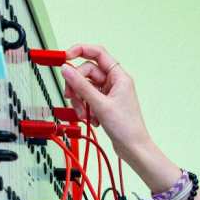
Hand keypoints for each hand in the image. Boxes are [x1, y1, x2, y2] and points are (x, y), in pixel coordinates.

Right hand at [61, 44, 152, 163]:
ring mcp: (109, 94)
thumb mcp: (100, 105)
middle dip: (77, 86)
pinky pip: (88, 99)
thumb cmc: (127, 128)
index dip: (80, 50)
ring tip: (85, 115)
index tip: (66, 57)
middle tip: (71, 97)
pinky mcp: (105, 104)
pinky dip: (86, 108)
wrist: (133, 149)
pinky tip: (93, 120)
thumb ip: (81, 85)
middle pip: (86, 72)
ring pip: (85, 87)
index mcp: (119, 77)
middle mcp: (114, 83)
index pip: (97, 53)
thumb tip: (66, 69)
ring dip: (80, 100)